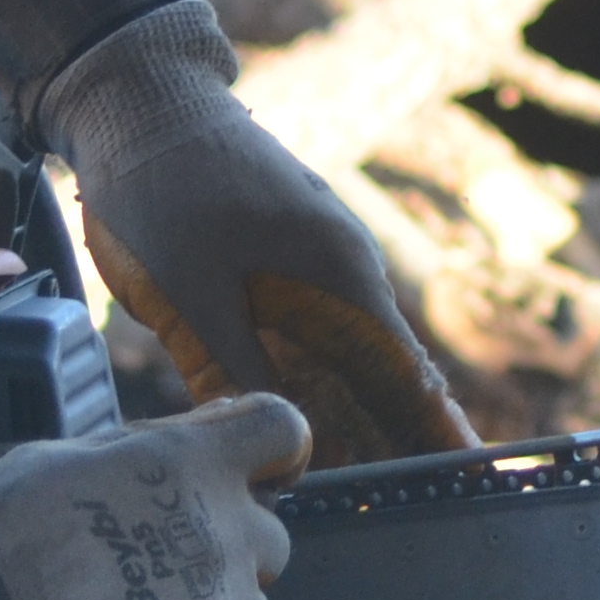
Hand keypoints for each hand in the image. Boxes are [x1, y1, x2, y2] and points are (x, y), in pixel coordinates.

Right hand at [0, 395, 310, 599]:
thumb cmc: (4, 537)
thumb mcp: (65, 457)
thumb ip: (146, 448)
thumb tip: (202, 430)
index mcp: (195, 465)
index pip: (281, 432)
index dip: (276, 451)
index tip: (259, 471)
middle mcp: (229, 534)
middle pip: (270, 539)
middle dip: (229, 550)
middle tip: (157, 569)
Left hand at [42, 5, 473, 470]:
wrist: (136, 102)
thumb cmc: (163, 188)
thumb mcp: (192, 292)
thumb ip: (238, 369)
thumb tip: (284, 441)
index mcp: (338, 271)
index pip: (402, 369)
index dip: (430, 425)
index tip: (463, 470)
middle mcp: (342, 270)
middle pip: (384, 370)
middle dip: (402, 434)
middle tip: (422, 497)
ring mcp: (314, 263)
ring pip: (347, 356)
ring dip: (358, 414)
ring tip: (376, 479)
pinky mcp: (282, 262)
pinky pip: (312, 334)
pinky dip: (318, 381)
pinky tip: (314, 422)